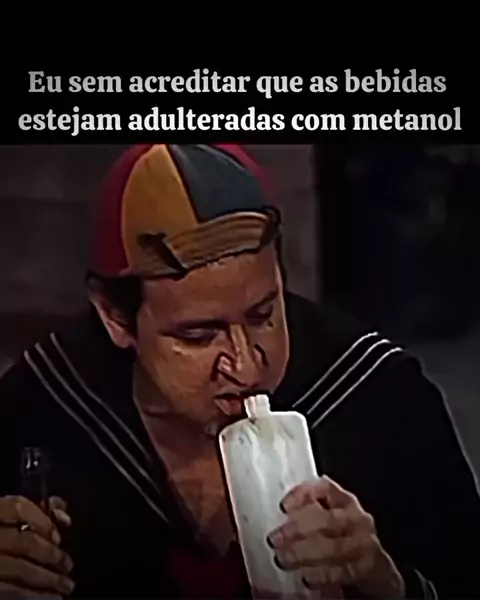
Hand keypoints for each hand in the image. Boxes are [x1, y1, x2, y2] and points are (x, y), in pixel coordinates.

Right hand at [0, 495, 73, 596]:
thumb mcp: (2, 519)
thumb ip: (31, 512)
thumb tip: (64, 516)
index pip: (16, 507)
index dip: (41, 519)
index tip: (58, 535)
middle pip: (23, 542)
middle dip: (51, 554)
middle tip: (68, 564)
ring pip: (20, 569)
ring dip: (48, 579)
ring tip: (65, 586)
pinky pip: (10, 592)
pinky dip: (33, 596)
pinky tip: (50, 598)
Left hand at [267, 476, 404, 597]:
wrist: (373, 566)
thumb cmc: (340, 537)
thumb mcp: (327, 519)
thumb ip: (308, 513)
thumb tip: (274, 517)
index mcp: (345, 501)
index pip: (325, 488)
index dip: (303, 494)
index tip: (283, 506)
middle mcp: (357, 519)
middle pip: (328, 520)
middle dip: (298, 529)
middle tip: (275, 539)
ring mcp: (364, 544)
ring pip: (334, 548)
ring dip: (304, 554)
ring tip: (283, 559)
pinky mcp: (367, 568)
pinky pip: (343, 571)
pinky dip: (322, 575)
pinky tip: (306, 578)